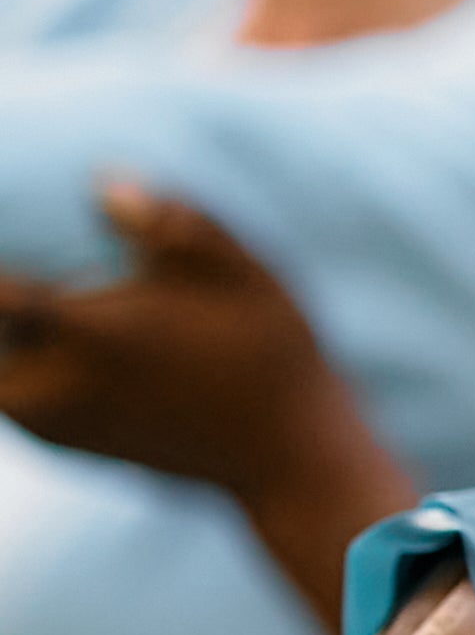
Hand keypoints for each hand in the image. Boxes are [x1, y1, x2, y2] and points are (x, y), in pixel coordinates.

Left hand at [0, 178, 375, 494]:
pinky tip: (59, 350)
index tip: (7, 227)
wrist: (286, 453)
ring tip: (52, 315)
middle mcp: (63, 383)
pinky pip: (13, 401)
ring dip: (11, 342)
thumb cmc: (272, 351)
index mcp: (97, 332)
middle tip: (26, 283)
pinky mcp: (69, 446)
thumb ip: (176, 224)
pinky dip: (19, 373)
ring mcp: (63, 422)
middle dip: (7, 308)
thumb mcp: (246, 273)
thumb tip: (103, 181)